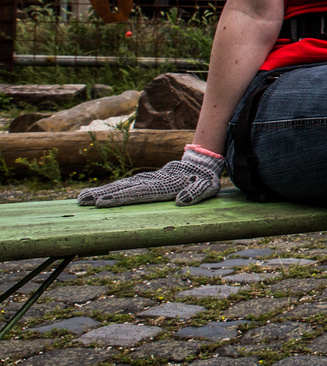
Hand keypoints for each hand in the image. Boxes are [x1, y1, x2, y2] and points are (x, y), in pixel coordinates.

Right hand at [77, 147, 223, 207]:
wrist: (201, 162)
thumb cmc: (204, 178)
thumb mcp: (206, 186)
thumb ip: (195, 192)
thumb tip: (181, 201)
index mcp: (164, 184)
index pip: (139, 192)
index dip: (120, 198)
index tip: (102, 203)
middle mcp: (152, 181)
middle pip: (124, 188)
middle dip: (103, 195)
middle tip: (82, 201)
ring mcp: (148, 180)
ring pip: (122, 186)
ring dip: (102, 192)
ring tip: (82, 198)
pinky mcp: (146, 180)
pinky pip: (126, 185)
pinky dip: (111, 190)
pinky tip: (97, 195)